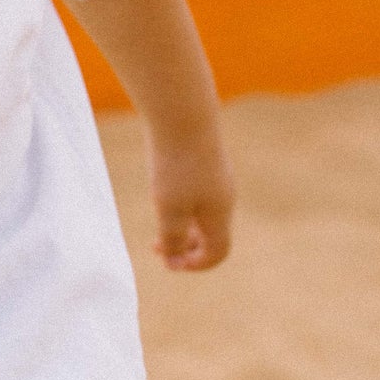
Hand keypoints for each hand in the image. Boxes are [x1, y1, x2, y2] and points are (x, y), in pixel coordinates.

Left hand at [149, 131, 233, 270]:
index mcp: (220, 214)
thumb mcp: (169, 207)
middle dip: (185, 247)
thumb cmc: (175, 164)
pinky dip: (182, 205)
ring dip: (182, 226)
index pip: (218, 253)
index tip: (168, 263)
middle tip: (156, 247)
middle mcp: (224, 197)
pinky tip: (162, 192)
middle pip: (211, 235)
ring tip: (157, 223)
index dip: (195, 265)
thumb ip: (173, 237)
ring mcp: (217, 177)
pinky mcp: (205, 160)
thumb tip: (175, 262)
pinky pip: (198, 194)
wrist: (183, 113)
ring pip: (204, 214)